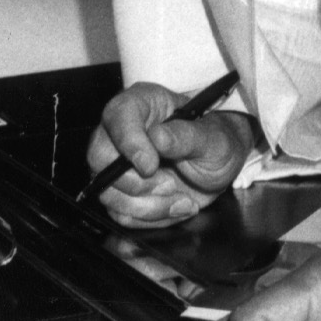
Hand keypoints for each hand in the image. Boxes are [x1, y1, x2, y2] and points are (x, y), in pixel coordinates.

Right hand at [86, 82, 253, 226]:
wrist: (220, 169)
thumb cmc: (215, 141)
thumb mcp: (212, 137)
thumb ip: (186, 136)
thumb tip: (157, 137)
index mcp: (142, 104)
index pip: (118, 116)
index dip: (129, 143)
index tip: (150, 166)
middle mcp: (122, 132)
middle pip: (100, 158)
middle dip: (136, 182)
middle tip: (170, 185)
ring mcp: (117, 165)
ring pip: (108, 193)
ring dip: (148, 205)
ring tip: (182, 198)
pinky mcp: (122, 193)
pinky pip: (122, 214)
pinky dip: (152, 217)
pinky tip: (177, 205)